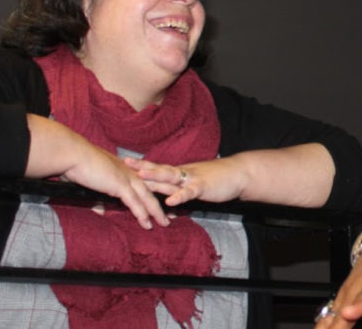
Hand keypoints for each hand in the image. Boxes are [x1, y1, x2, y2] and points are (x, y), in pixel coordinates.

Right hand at [25, 114, 168, 228]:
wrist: (73, 153)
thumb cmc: (78, 163)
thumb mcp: (93, 178)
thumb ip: (99, 193)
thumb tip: (99, 209)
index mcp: (126, 169)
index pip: (147, 180)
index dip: (158, 189)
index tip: (168, 197)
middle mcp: (130, 172)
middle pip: (154, 187)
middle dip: (167, 199)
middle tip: (177, 210)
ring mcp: (126, 178)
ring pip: (148, 197)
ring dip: (157, 212)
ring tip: (165, 223)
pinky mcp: (119, 185)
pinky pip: (134, 203)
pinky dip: (142, 214)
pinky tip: (147, 224)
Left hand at [124, 157, 246, 205]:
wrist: (238, 173)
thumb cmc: (217, 178)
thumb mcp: (194, 182)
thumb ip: (179, 188)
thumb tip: (164, 196)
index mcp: (180, 172)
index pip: (157, 167)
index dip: (141, 164)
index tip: (123, 160)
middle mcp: (183, 173)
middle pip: (159, 168)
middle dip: (141, 166)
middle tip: (124, 162)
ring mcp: (192, 179)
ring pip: (171, 176)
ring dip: (156, 176)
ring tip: (141, 176)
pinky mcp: (203, 187)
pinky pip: (190, 192)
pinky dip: (180, 196)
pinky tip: (171, 202)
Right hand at [313, 243, 361, 328]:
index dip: (358, 306)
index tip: (349, 314)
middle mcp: (356, 288)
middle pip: (344, 310)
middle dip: (339, 327)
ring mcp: (345, 294)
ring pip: (332, 314)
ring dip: (330, 327)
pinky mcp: (338, 299)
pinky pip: (328, 315)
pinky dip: (324, 325)